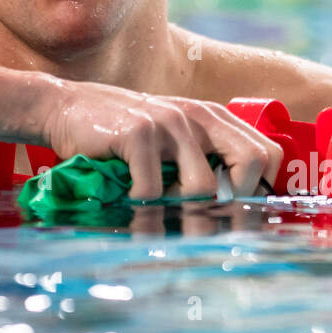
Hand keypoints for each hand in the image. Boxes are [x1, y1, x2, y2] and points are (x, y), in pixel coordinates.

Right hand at [34, 78, 281, 199]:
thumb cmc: (122, 133)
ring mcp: (169, 122)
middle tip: (213, 226)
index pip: (266, 152)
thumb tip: (233, 212)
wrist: (65, 107)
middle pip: (250, 161)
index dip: (264, 188)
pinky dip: (144, 209)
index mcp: (212, 117)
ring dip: (184, 216)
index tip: (247, 216)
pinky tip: (132, 205)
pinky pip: (155, 190)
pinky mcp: (139, 133)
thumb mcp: (169, 138)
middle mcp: (197, 115)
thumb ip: (200, 158)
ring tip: (164, 219)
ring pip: (202, 187)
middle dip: (238, 204)